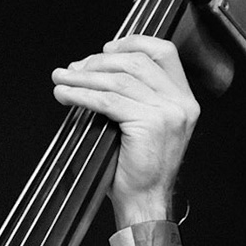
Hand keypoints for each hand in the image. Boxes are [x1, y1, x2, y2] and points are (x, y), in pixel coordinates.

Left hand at [52, 35, 202, 225]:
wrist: (145, 203)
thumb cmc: (140, 170)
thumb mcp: (144, 125)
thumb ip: (134, 96)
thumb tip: (97, 71)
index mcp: (184, 99)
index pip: (164, 53)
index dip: (133, 42)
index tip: (105, 48)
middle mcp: (180, 102)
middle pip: (136, 62)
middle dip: (98, 62)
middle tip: (73, 69)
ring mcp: (167, 112)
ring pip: (118, 80)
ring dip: (83, 77)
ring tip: (61, 79)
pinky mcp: (149, 123)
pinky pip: (107, 101)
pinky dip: (81, 95)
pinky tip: (66, 94)